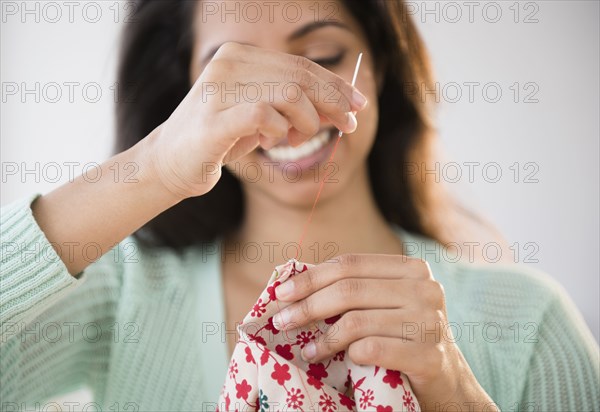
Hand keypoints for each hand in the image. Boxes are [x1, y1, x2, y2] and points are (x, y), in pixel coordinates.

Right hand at [144, 42, 367, 199]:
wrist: (169, 164)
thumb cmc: (220, 140)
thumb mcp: (262, 117)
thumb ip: (295, 106)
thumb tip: (344, 107)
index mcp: (240, 55)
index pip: (300, 65)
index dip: (335, 84)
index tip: (357, 104)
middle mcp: (229, 63)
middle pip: (302, 77)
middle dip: (334, 103)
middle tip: (348, 125)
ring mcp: (220, 88)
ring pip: (291, 94)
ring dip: (306, 122)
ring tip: (296, 139)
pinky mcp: (214, 119)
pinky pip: (266, 117)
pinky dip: (280, 132)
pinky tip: (272, 141)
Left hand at [273, 254, 496, 410]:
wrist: (447, 383)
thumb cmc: (404, 338)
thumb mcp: (386, 305)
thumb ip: (354, 290)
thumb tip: (294, 285)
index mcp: (412, 268)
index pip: (350, 264)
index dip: (311, 277)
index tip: (281, 293)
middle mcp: (426, 289)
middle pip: (349, 290)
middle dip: (308, 306)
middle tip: (282, 321)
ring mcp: (430, 322)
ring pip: (356, 321)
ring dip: (322, 338)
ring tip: (305, 348)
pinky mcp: (430, 356)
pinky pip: (371, 349)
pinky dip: (343, 355)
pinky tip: (327, 360)